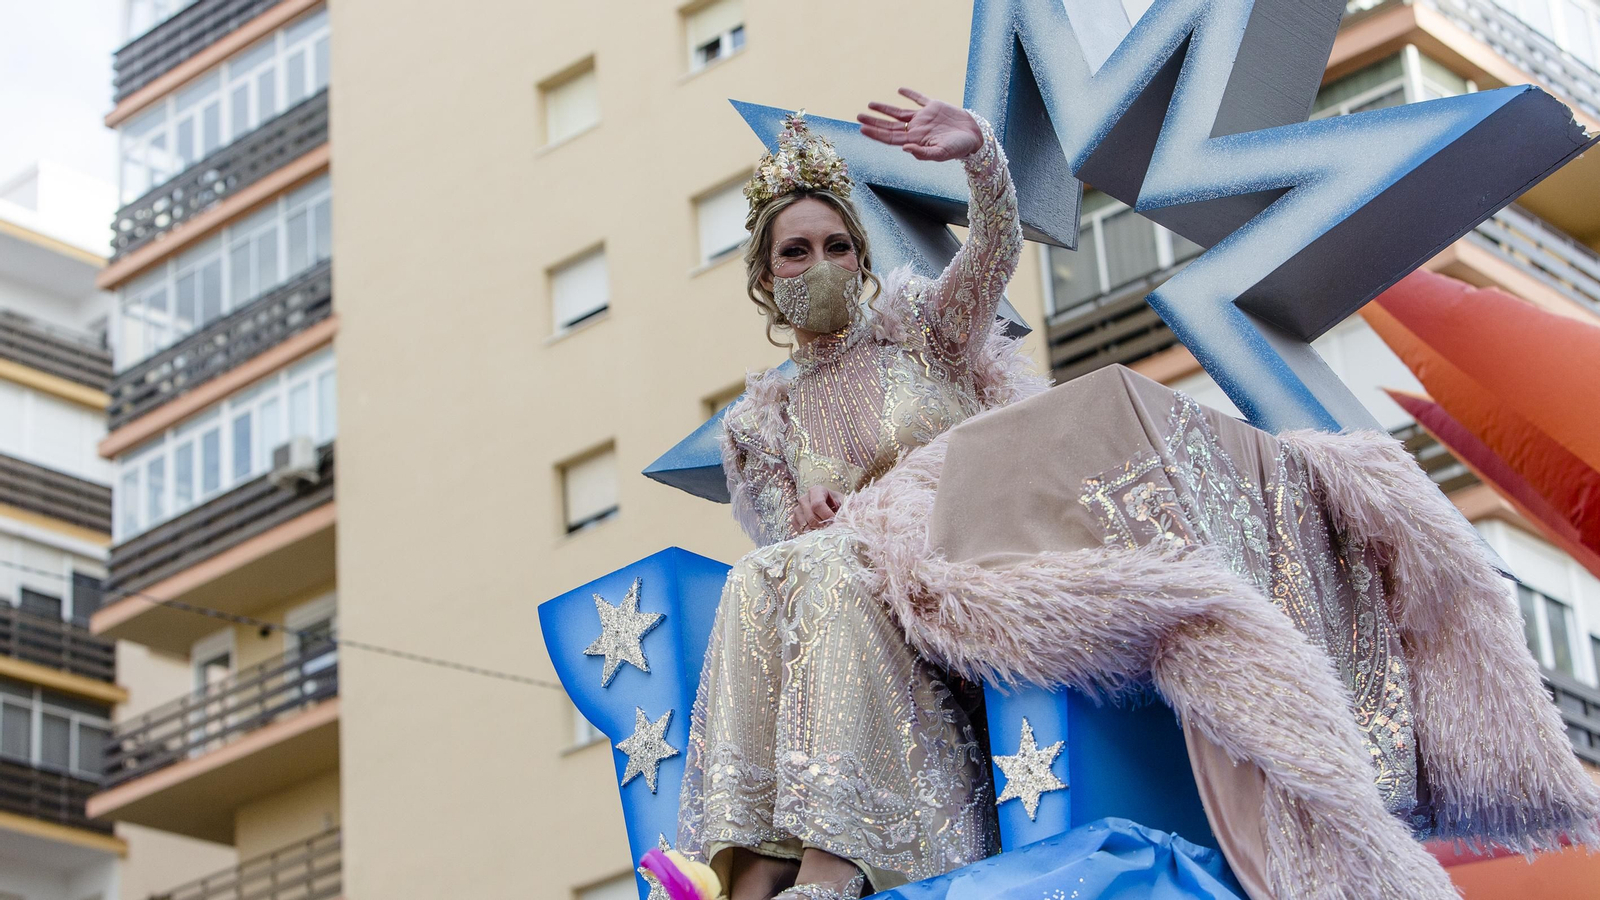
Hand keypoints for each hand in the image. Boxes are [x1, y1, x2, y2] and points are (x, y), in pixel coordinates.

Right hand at [790, 484, 843, 532]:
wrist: (832, 508)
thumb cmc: (839, 504)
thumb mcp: (845, 503)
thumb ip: (845, 509)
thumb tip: (843, 520)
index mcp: (816, 490)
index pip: (817, 504)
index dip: (827, 516)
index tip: (835, 521)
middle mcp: (804, 498)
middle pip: (811, 517)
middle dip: (822, 526)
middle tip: (831, 528)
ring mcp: (798, 509)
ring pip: (805, 525)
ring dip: (816, 531)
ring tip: (825, 529)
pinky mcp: (794, 519)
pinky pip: (799, 529)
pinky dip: (808, 533)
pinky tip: (817, 531)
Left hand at [858, 88, 981, 161]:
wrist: (975, 136)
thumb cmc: (958, 149)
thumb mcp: (941, 153)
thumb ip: (922, 153)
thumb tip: (904, 148)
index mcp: (915, 140)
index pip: (890, 138)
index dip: (875, 133)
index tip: (862, 128)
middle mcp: (916, 129)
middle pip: (890, 125)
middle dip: (874, 121)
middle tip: (858, 116)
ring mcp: (924, 118)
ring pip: (899, 112)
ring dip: (885, 109)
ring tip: (870, 104)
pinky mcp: (934, 107)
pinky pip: (919, 99)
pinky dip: (910, 94)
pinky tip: (900, 90)